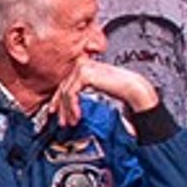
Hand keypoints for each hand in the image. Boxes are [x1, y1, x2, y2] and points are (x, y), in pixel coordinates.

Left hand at [44, 57, 159, 124]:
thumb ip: (82, 90)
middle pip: (64, 88)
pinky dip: (72, 107)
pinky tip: (77, 116)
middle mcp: (81, 64)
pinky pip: (71, 94)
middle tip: (62, 122)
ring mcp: (81, 68)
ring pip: (66, 93)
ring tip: (71, 122)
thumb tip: (66, 102)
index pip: (66, 83)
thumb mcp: (95, 88)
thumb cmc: (117, 89)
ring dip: (67, 111)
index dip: (58, 99)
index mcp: (83, 65)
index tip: (55, 112)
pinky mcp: (83, 75)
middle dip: (62, 108)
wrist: (131, 88)